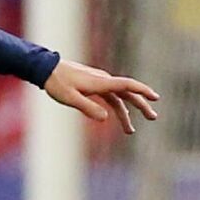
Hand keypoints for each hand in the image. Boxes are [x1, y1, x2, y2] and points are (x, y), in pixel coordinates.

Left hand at [43, 59, 158, 134]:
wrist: (44, 69)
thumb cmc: (56, 83)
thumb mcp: (70, 97)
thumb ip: (87, 107)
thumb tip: (106, 118)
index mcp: (100, 82)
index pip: (127, 85)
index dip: (142, 91)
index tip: (155, 98)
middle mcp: (103, 81)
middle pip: (127, 93)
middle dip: (141, 105)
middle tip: (153, 117)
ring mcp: (98, 82)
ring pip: (118, 98)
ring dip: (126, 113)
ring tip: (130, 131)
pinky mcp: (92, 85)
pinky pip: (109, 97)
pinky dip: (115, 107)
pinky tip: (115, 118)